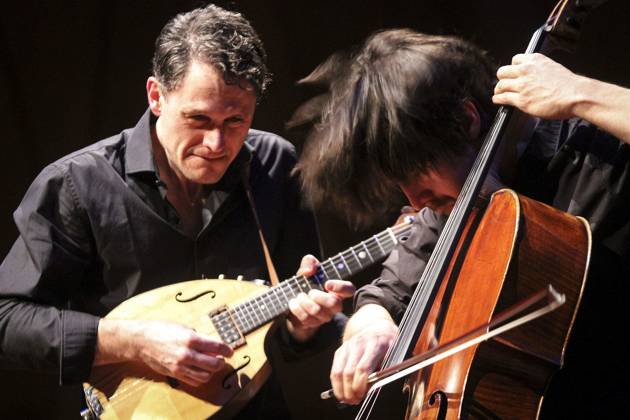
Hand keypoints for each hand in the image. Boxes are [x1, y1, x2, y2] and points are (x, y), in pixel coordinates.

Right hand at [96, 319, 232, 386]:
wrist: (141, 341)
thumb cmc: (161, 330)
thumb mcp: (183, 328)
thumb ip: (198, 337)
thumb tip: (211, 345)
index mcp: (191, 339)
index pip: (216, 347)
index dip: (227, 350)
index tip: (230, 350)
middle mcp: (187, 354)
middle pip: (214, 364)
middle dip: (221, 362)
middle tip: (222, 358)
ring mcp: (180, 366)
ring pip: (205, 376)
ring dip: (212, 372)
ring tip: (212, 365)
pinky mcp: (174, 374)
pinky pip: (193, 381)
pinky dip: (201, 378)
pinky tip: (201, 372)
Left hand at [286, 255, 355, 341]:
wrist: (293, 300)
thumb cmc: (306, 283)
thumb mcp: (307, 268)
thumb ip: (309, 262)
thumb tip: (309, 271)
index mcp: (337, 290)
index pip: (349, 289)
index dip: (341, 287)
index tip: (327, 284)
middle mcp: (334, 305)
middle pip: (334, 303)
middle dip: (319, 296)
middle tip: (310, 292)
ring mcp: (324, 316)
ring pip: (317, 311)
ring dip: (304, 301)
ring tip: (299, 296)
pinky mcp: (313, 324)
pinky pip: (306, 318)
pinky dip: (297, 308)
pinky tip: (294, 303)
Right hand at [330, 316, 397, 403]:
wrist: (375, 325)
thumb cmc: (387, 343)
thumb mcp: (394, 352)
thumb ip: (385, 369)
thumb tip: (372, 388)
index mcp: (375, 344)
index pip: (363, 367)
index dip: (360, 384)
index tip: (361, 395)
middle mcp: (359, 344)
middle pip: (348, 372)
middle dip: (350, 390)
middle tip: (354, 401)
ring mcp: (347, 346)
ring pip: (338, 372)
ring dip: (340, 389)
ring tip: (346, 399)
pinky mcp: (340, 350)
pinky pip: (334, 370)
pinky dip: (336, 383)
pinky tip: (341, 391)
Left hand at [493, 53, 581, 119]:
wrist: (575, 95)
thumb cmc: (569, 85)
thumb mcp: (552, 68)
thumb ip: (539, 70)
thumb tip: (533, 77)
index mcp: (535, 60)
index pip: (515, 59)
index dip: (513, 68)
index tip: (512, 73)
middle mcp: (526, 70)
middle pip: (503, 71)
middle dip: (503, 78)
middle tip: (503, 83)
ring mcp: (522, 85)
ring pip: (500, 85)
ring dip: (498, 90)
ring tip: (499, 93)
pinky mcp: (521, 100)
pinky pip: (503, 98)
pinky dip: (498, 99)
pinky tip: (497, 100)